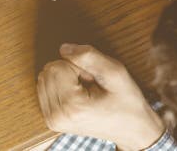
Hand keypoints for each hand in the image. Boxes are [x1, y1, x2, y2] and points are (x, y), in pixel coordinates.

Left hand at [37, 44, 164, 150]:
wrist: (132, 129)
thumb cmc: (126, 102)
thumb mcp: (115, 73)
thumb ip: (88, 56)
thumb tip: (63, 48)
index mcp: (72, 107)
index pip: (57, 66)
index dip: (78, 67)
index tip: (92, 81)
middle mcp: (57, 116)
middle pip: (48, 71)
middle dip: (69, 72)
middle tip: (90, 86)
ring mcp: (52, 120)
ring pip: (44, 78)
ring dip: (64, 79)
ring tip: (85, 91)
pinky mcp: (51, 120)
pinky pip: (44, 88)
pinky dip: (60, 86)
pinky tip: (77, 96)